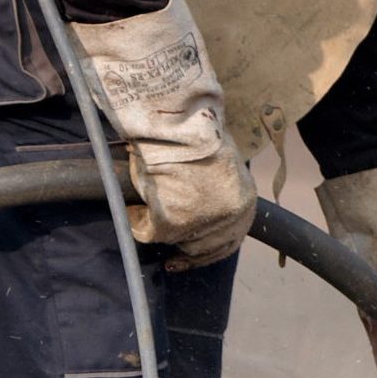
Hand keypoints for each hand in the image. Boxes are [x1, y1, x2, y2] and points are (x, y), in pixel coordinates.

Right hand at [70, 0, 255, 267]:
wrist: (179, 123)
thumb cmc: (197, 132)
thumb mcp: (221, 163)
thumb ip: (217, 189)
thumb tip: (200, 202)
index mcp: (244, 203)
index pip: (230, 241)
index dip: (208, 250)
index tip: (190, 254)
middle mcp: (227, 219)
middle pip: (202, 246)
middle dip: (184, 246)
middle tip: (168, 254)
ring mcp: (199, 224)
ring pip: (172, 238)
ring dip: (158, 225)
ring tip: (146, 204)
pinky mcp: (170, 225)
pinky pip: (145, 230)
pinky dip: (135, 219)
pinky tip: (132, 203)